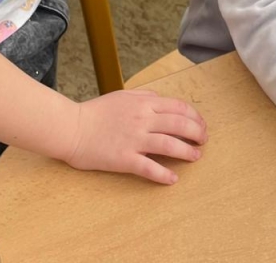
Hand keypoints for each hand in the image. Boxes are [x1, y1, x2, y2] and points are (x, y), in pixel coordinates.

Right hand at [66, 89, 207, 183]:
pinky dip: (163, 174)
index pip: (178, 108)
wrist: (71, 128)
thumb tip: (160, 100)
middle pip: (179, 125)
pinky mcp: (124, 159)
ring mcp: (134, 139)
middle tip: (203, 141)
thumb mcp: (122, 96)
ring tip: (196, 156)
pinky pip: (149, 168)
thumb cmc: (95, 112)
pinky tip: (172, 179)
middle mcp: (143, 120)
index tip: (201, 125)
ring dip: (187, 151)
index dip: (194, 117)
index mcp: (143, 104)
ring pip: (169, 145)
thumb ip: (144, 96)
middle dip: (197, 133)